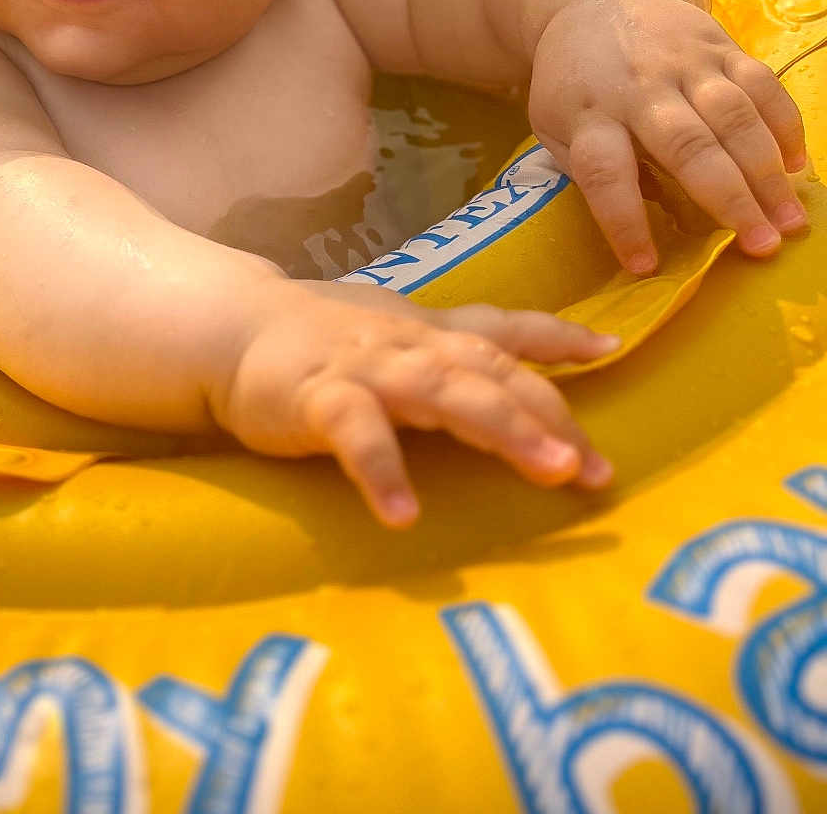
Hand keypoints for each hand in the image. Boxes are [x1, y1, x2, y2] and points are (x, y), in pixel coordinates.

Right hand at [211, 280, 616, 528]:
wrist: (233, 327)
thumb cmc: (322, 335)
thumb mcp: (395, 329)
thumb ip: (454, 344)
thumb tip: (520, 356)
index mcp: (427, 332)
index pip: (500, 333)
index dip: (555, 340)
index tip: (609, 352)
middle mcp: (408, 345)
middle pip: (488, 372)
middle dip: (546, 414)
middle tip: (592, 467)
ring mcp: (366, 367)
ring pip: (442, 391)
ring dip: (499, 428)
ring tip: (546, 471)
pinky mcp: (318, 397)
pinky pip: (356, 433)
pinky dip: (383, 470)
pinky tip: (404, 515)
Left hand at [527, 0, 808, 271]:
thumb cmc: (577, 80)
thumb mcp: (556, 123)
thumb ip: (587, 168)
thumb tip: (641, 217)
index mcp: (587, 113)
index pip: (603, 173)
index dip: (624, 221)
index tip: (645, 266)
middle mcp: (637, 87)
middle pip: (686, 146)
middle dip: (728, 200)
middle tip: (760, 248)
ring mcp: (683, 63)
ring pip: (734, 118)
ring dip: (768, 173)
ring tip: (790, 222)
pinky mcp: (720, 45)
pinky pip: (762, 85)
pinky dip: (785, 126)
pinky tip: (798, 167)